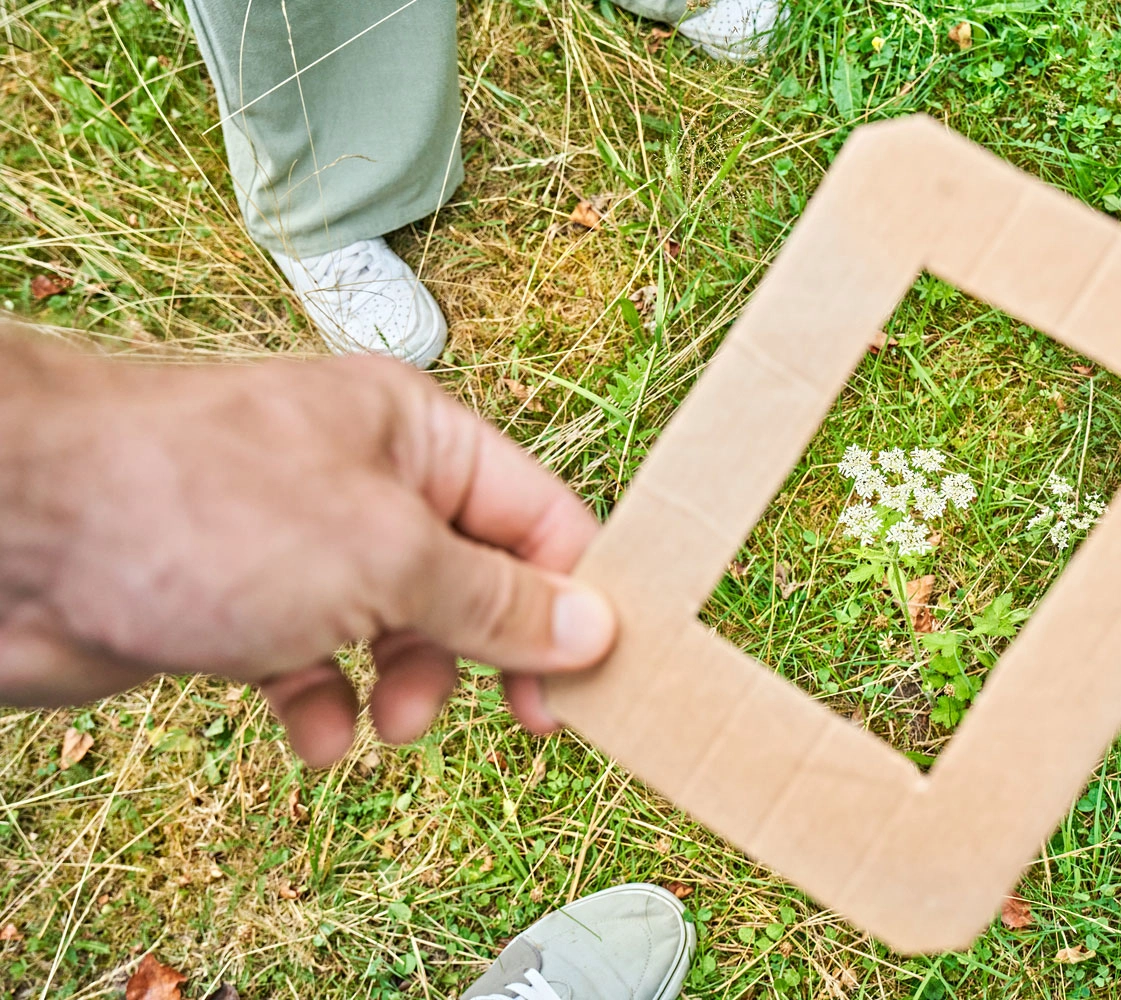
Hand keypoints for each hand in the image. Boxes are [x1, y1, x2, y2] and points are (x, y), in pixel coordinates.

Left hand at [0, 331, 615, 765]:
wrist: (16, 531)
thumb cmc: (200, 506)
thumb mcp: (388, 558)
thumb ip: (496, 601)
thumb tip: (591, 626)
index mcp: (419, 436)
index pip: (540, 515)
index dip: (575, 596)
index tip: (597, 678)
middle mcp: (367, 481)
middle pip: (475, 580)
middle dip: (485, 654)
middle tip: (509, 716)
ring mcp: (303, 542)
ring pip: (401, 630)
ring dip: (407, 688)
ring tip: (382, 724)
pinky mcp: (244, 600)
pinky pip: (319, 662)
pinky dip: (325, 704)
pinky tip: (310, 732)